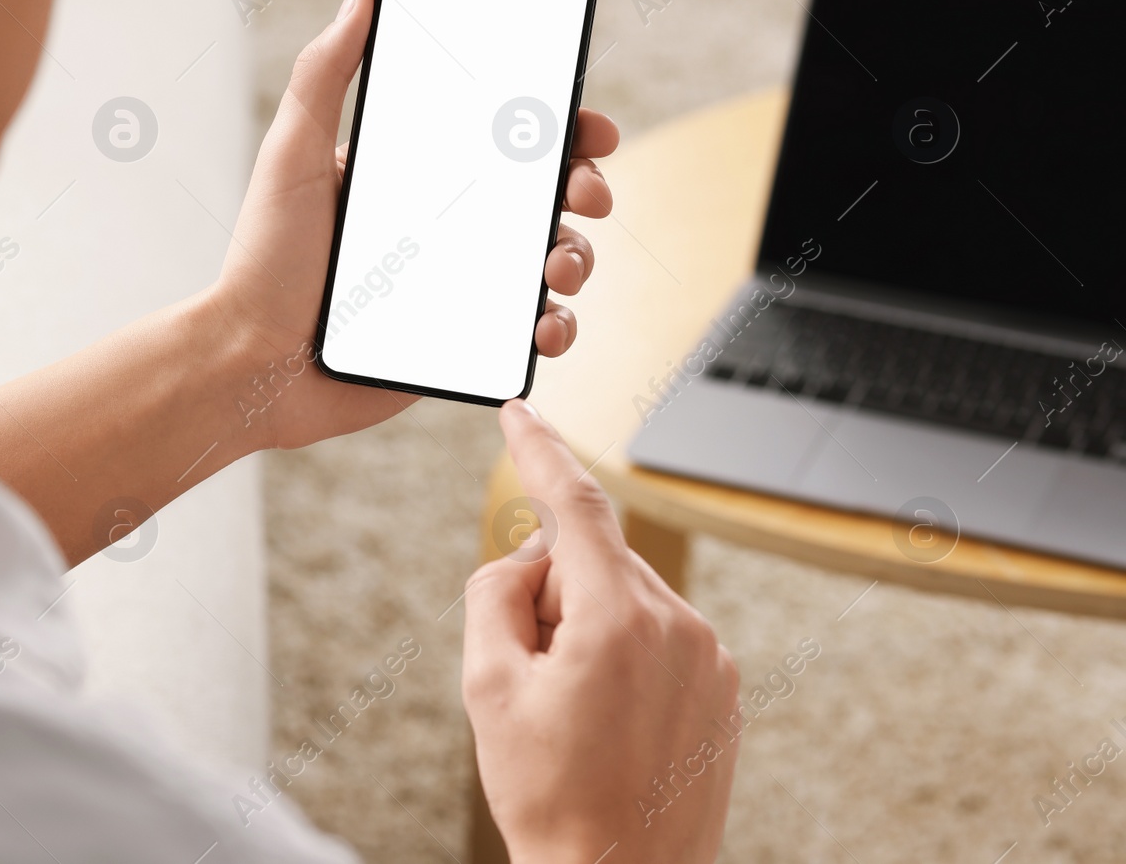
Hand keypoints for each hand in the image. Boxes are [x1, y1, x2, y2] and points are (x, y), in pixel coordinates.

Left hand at [211, 0, 619, 450]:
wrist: (251, 365)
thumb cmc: (264, 261)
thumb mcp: (292, 155)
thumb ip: (323, 75)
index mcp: (416, 175)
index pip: (503, 138)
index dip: (558, 127)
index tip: (589, 125)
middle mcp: (445, 226)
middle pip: (543, 196)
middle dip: (584, 188)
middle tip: (589, 194)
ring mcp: (458, 285)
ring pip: (549, 261)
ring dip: (577, 257)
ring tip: (559, 268)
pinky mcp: (461, 344)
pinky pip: (528, 332)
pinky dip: (556, 328)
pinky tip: (547, 328)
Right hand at [463, 401, 738, 863]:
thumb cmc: (550, 796)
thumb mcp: (486, 686)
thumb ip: (496, 590)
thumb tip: (530, 554)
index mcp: (617, 618)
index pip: (572, 502)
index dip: (537, 449)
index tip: (519, 411)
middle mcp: (678, 624)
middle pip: (592, 558)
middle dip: (549, 589)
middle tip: (526, 668)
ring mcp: (710, 657)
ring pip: (625, 597)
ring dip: (585, 626)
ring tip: (570, 711)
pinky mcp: (723, 686)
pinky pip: (658, 635)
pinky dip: (621, 653)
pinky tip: (605, 721)